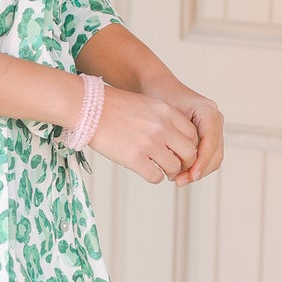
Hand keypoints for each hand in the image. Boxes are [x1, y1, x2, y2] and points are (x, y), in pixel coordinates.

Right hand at [88, 85, 202, 184]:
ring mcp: (149, 143)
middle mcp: (162, 127)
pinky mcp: (134, 158)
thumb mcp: (146, 105)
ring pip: (174, 167)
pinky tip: (146, 170)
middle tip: (174, 165)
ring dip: (169, 171)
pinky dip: (154, 177)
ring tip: (160, 169)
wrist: (88, 107)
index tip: (180, 152)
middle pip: (189, 152)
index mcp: (167, 112)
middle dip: (184, 162)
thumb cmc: (113, 106)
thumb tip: (174, 141)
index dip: (188, 146)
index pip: (192, 135)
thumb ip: (163, 120)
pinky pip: (156, 176)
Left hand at [146, 81, 223, 183]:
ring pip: (214, 158)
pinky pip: (207, 156)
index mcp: (207, 110)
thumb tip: (180, 165)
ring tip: (178, 179)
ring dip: (198, 172)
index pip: (210, 141)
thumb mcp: (164, 116)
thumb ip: (174, 137)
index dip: (202, 161)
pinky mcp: (208, 135)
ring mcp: (214, 127)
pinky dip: (196, 167)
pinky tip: (180, 173)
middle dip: (200, 170)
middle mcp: (215, 118)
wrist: (158, 87)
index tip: (191, 176)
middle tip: (179, 181)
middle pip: (216, 153)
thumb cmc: (158, 98)